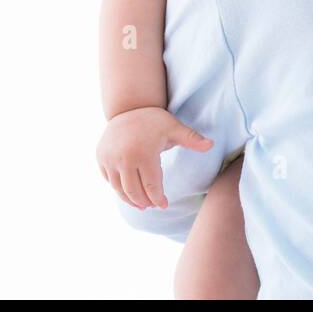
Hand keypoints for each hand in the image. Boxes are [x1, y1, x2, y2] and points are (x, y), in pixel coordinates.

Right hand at [96, 106, 212, 209]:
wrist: (128, 106)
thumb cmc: (154, 120)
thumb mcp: (174, 128)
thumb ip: (192, 139)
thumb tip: (212, 145)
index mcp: (143, 153)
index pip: (151, 186)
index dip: (158, 199)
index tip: (164, 205)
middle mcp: (123, 158)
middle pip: (134, 192)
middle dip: (145, 202)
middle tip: (152, 205)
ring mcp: (109, 159)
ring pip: (119, 189)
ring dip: (130, 199)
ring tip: (140, 203)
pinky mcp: (101, 157)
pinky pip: (109, 180)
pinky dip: (118, 188)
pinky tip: (127, 191)